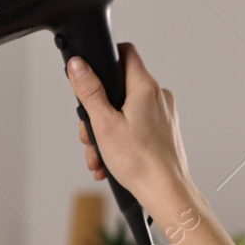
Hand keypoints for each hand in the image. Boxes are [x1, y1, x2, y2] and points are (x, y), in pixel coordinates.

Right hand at [68, 43, 192, 208]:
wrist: (166, 191)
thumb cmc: (140, 162)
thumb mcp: (104, 125)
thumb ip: (90, 92)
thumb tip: (78, 65)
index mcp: (145, 88)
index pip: (125, 53)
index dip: (105, 59)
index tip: (91, 74)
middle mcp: (158, 96)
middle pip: (119, 88)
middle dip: (98, 112)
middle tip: (91, 134)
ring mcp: (163, 113)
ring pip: (125, 110)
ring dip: (106, 132)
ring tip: (100, 155)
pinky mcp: (164, 129)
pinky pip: (136, 125)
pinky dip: (120, 140)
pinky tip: (111, 160)